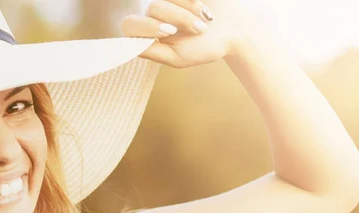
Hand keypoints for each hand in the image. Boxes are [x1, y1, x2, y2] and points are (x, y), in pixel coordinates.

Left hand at [121, 0, 249, 67]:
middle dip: (177, 18)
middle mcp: (154, 15)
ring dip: (188, 12)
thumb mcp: (176, 58)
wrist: (231, 34)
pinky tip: (205, 11)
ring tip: (203, 24)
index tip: (170, 32)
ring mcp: (168, 1)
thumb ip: (152, 52)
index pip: (129, 24)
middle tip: (196, 30)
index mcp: (148, 34)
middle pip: (153, 8)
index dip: (147, 26)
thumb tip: (129, 46)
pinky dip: (194, 2)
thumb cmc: (201, 49)